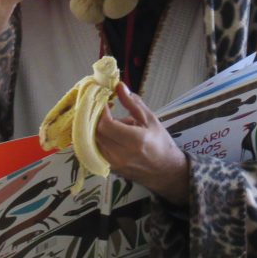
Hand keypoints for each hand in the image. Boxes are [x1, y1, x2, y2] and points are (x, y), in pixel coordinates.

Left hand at [96, 84, 188, 205]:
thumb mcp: (150, 119)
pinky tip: (105, 130)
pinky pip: (94, 149)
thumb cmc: (160, 143)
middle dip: (95, 116)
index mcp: (135, 141)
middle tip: (100, 105)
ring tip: (104, 116)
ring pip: (91, 141)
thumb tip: (119, 86)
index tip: (103, 99)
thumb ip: (132, 103)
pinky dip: (96, 137)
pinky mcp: (109, 168)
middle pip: (96, 132)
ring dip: (94, 127)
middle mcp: (121, 155)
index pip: (106, 124)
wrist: (165, 170)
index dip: (101, 110)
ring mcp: (113, 164)